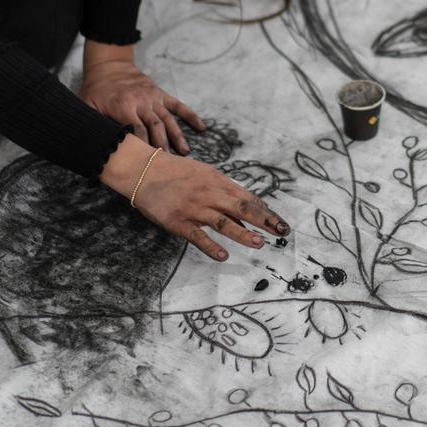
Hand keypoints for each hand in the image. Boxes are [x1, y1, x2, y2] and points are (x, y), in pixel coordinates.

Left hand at [80, 61, 205, 153]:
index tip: (147, 162)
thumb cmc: (96, 90)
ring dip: (177, 136)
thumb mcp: (87, 105)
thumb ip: (91, 122)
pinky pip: (178, 105)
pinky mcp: (161, 94)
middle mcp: (141, 102)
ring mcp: (153, 98)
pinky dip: (190, 116)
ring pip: (168, 119)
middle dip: (162, 145)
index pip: (136, 130)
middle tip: (168, 163)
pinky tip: (201, 128)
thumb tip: (90, 144)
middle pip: (155, 127)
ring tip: (185, 152)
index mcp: (123, 106)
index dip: (143, 146)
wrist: (109, 66)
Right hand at [101, 135, 291, 260]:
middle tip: (281, 232)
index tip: (280, 223)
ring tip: (259, 243)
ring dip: (243, 233)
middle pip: (242, 208)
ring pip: (223, 222)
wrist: (144, 170)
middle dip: (264, 221)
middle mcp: (209, 193)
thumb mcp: (204, 173)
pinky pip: (197, 236)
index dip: (266, 212)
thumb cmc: (176, 172)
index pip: (247, 198)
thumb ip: (224, 190)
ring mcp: (194, 208)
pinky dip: (211, 246)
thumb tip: (245, 208)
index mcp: (218, 181)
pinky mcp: (178, 221)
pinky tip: (223, 256)